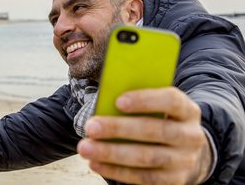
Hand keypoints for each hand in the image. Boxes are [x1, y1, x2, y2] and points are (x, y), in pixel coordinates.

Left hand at [77, 87, 211, 184]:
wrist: (184, 151)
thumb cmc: (159, 120)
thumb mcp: (156, 107)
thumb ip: (137, 103)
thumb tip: (106, 104)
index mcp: (187, 110)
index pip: (171, 100)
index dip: (145, 100)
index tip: (117, 101)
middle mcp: (191, 136)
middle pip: (154, 131)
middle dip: (118, 128)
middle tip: (91, 127)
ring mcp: (184, 161)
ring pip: (146, 158)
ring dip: (111, 153)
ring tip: (86, 148)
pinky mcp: (174, 180)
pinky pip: (143, 177)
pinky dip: (116, 171)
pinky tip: (96, 164)